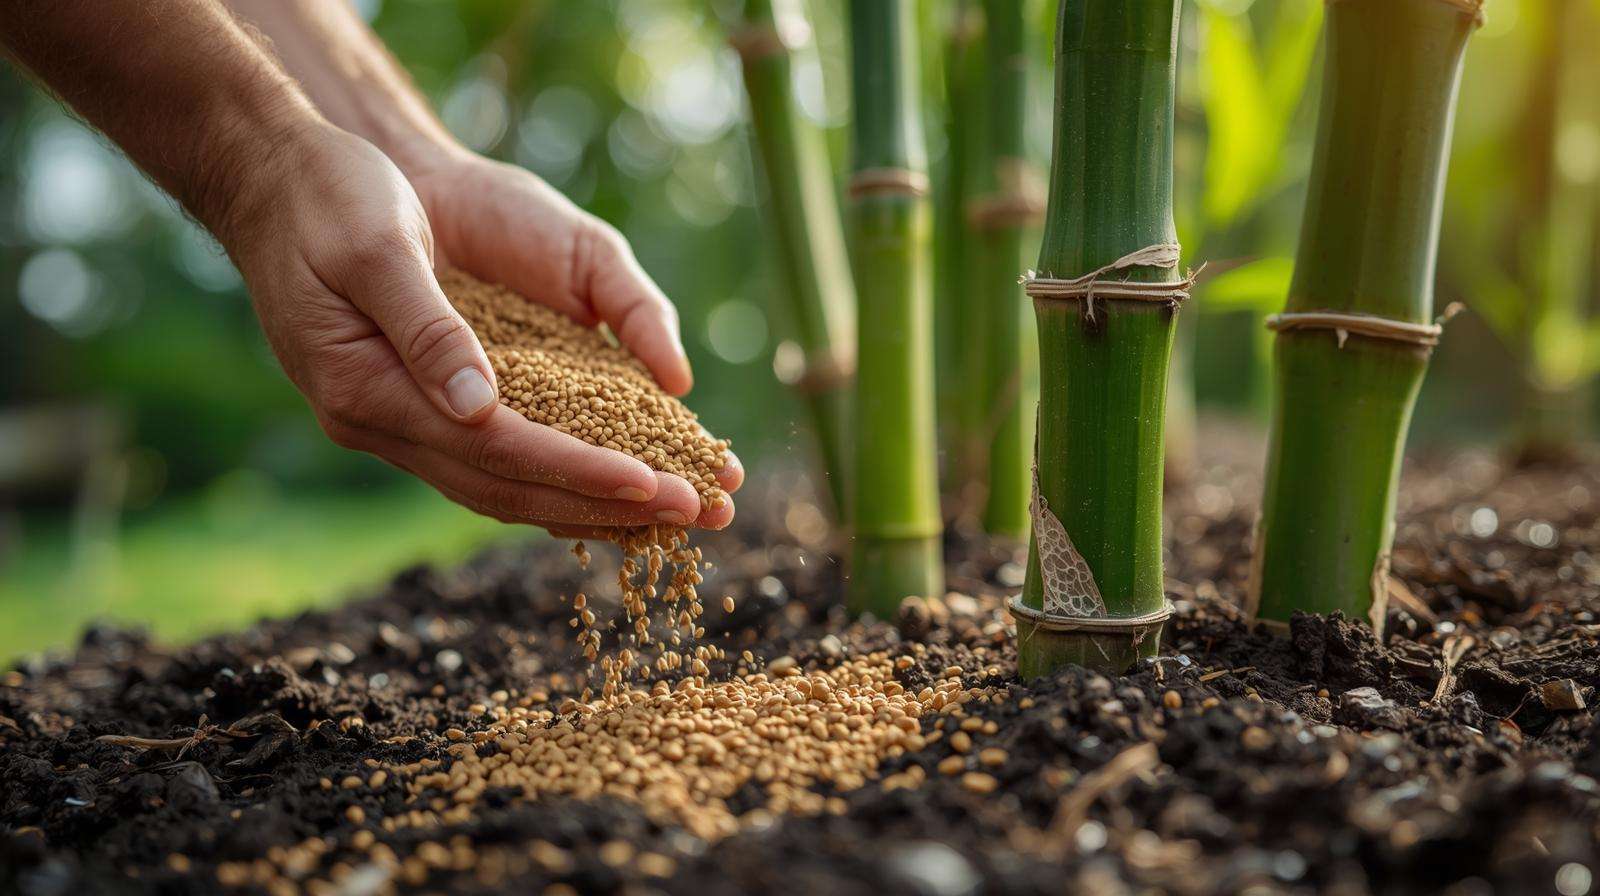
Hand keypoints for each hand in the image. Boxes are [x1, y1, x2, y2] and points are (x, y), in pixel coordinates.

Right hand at [226, 123, 739, 532]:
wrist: (282, 176)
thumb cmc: (328, 194)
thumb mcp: (375, 245)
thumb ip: (428, 327)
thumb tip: (481, 407)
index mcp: (366, 389)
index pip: (492, 451)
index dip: (574, 471)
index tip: (650, 485)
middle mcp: (382, 421)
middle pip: (508, 487)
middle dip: (604, 505)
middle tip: (696, 515)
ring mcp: (400, 418)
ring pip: (506, 486)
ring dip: (591, 504)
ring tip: (675, 516)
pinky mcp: (422, 403)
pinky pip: (499, 458)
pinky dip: (559, 477)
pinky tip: (614, 489)